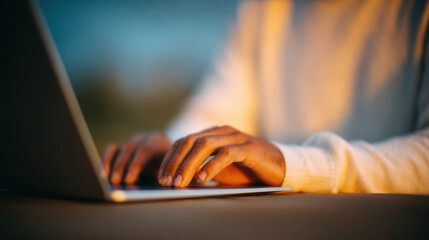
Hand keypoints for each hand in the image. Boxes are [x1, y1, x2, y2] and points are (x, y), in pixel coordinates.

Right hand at [101, 132, 171, 184]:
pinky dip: (105, 162)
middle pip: (129, 149)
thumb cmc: (172, 170)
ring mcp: (132, 141)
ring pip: (118, 149)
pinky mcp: (122, 147)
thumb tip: (153, 188)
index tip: (129, 179)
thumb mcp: (170, 173)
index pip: (145, 150)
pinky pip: (111, 151)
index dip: (135, 165)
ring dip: (111, 165)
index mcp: (159, 142)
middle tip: (116, 181)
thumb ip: (162, 177)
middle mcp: (144, 139)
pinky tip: (102, 175)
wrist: (172, 161)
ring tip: (106, 179)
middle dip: (121, 166)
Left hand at [157, 125, 285, 186]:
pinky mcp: (248, 147)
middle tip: (166, 181)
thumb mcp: (220, 169)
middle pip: (190, 140)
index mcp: (212, 133)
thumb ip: (201, 169)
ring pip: (204, 145)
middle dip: (175, 161)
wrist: (279, 167)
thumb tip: (178, 181)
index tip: (161, 177)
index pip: (184, 141)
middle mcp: (222, 131)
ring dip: (189, 164)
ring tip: (180, 182)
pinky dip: (212, 165)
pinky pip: (226, 153)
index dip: (170, 158)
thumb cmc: (246, 169)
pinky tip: (203, 178)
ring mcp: (235, 137)